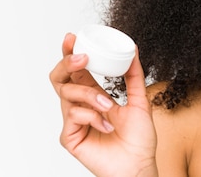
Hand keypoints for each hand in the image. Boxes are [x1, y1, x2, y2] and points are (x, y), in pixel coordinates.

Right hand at [49, 33, 157, 176]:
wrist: (139, 164)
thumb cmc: (139, 138)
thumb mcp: (140, 100)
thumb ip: (134, 76)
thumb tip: (134, 49)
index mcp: (93, 95)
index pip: (77, 69)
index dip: (71, 52)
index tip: (72, 36)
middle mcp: (80, 105)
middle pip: (60, 78)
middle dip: (68, 63)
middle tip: (82, 57)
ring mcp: (73, 121)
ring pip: (67, 93)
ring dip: (90, 95)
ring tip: (109, 106)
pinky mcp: (69, 137)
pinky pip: (73, 115)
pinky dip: (92, 116)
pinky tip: (107, 124)